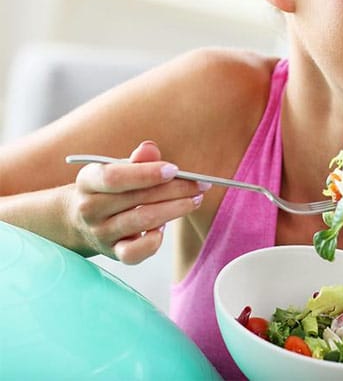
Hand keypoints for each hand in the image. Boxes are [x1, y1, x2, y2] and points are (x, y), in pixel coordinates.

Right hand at [67, 140, 208, 263]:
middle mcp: (90, 208)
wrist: (80, 220)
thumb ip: (137, 161)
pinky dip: (153, 242)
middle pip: (136, 198)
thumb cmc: (110, 189)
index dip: (146, 173)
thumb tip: (150, 148)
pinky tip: (165, 228)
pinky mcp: (112, 252)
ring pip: (142, 221)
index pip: (114, 177)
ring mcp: (100, 233)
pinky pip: (133, 254)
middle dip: (175, 190)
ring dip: (175, 209)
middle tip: (201, 184)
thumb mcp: (117, 169)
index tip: (174, 169)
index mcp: (89, 181)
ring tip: (196, 199)